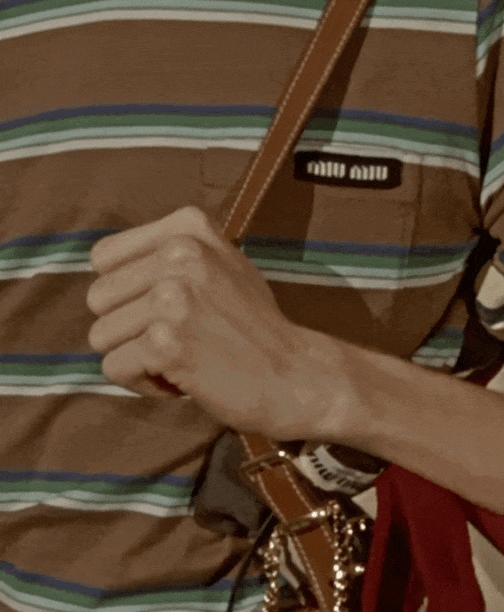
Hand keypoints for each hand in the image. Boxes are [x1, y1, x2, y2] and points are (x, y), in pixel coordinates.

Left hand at [86, 206, 343, 438]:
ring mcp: (171, 297)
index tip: (169, 311)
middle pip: (99, 299)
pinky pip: (114, 368)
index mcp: (188, 227)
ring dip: (138, 358)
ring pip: (101, 336)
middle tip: (180, 340)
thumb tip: (104, 263)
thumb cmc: (257, 328)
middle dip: (130, 329)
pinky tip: (184, 380)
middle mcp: (178, 253)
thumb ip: (169, 255)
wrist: (297, 376)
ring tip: (184, 358)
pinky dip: (145, 384)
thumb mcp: (222, 265)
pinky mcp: (166, 342)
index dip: (127, 293)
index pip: (104, 257)